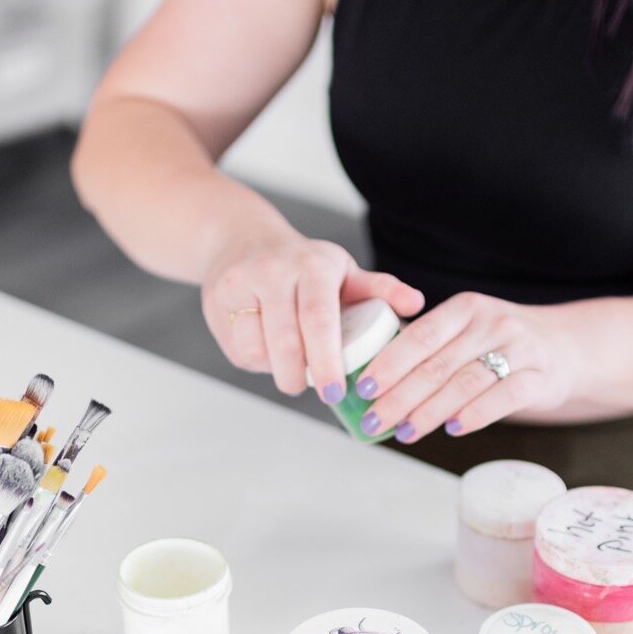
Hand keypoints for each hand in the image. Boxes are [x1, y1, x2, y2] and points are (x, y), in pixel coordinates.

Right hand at [200, 232, 424, 399]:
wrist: (239, 240)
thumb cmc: (304, 267)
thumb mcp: (344, 272)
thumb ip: (380, 290)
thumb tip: (416, 304)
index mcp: (312, 265)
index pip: (319, 319)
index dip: (328, 361)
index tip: (337, 392)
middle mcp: (273, 271)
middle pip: (287, 340)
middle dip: (302, 377)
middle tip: (322, 393)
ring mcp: (240, 285)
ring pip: (258, 349)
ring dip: (280, 372)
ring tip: (295, 371)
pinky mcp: (216, 303)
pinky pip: (239, 349)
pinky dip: (257, 363)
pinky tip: (270, 355)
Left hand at [354, 292, 576, 441]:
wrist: (567, 349)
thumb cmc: (503, 344)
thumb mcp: (469, 329)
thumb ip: (432, 346)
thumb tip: (374, 379)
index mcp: (466, 308)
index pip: (420, 335)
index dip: (389, 363)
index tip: (364, 387)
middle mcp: (492, 323)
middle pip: (437, 365)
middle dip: (399, 396)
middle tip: (374, 419)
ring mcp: (518, 349)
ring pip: (463, 385)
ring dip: (429, 413)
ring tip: (404, 432)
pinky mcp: (539, 378)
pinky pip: (501, 399)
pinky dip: (473, 416)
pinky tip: (451, 429)